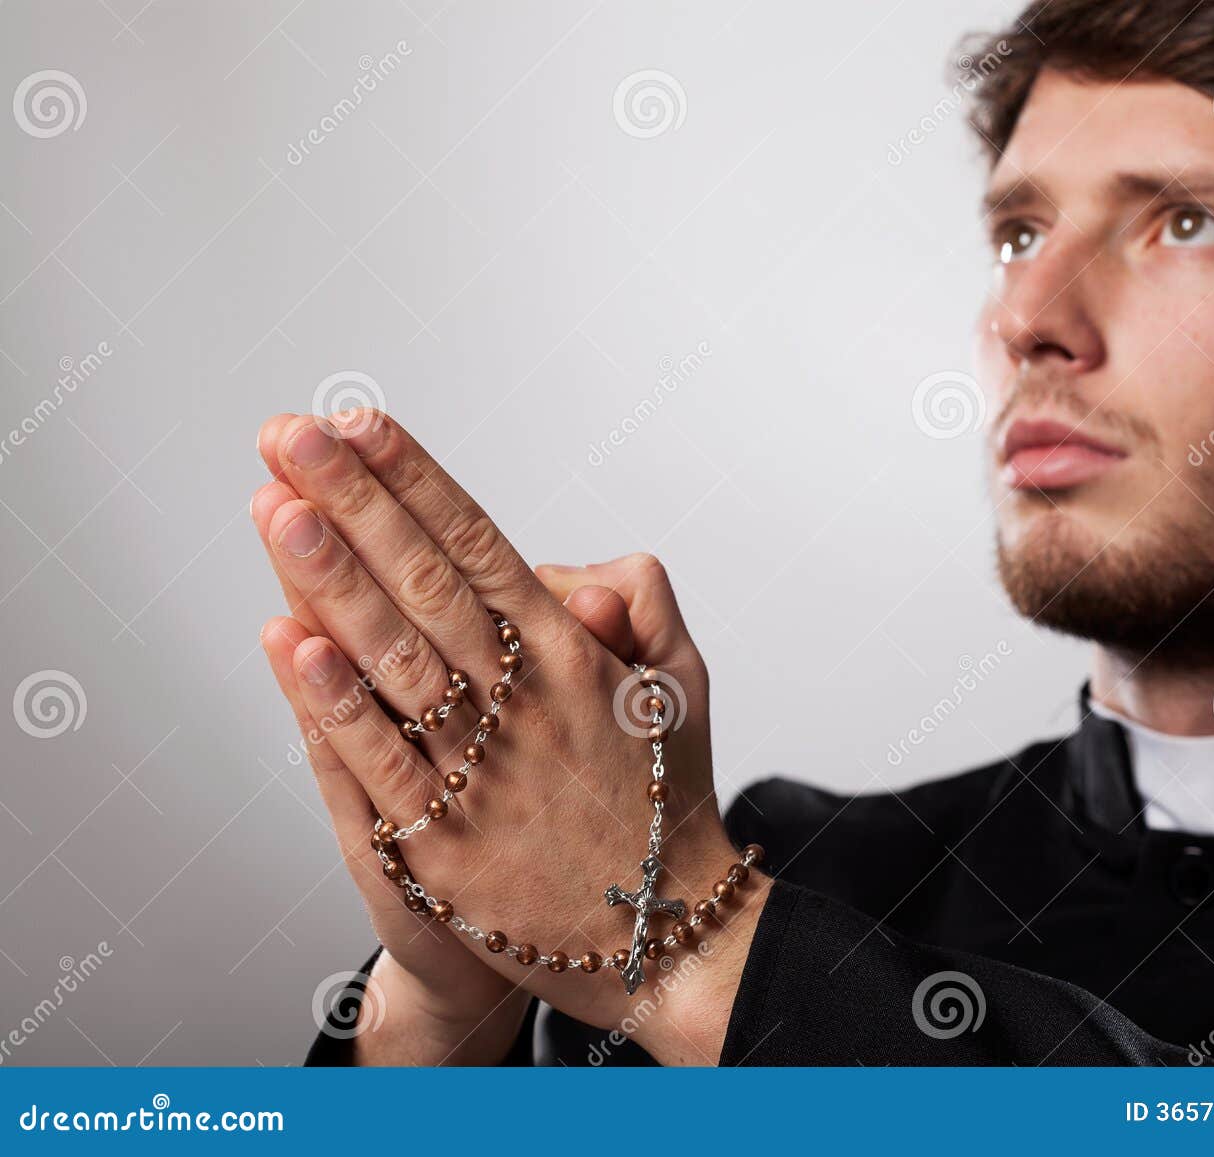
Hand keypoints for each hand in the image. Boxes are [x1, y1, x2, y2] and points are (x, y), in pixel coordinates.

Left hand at [252, 410, 768, 1063]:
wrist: (662, 931)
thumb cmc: (662, 797)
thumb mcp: (681, 682)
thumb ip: (640, 599)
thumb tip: (569, 570)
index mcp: (574, 653)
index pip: (479, 544)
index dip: (415, 480)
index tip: (359, 423)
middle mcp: (523, 700)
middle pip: (426, 582)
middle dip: (353, 501)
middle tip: (289, 436)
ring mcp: (480, 770)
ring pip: (395, 659)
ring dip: (330, 580)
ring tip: (277, 509)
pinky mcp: (441, 843)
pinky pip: (380, 762)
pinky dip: (334, 703)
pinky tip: (289, 644)